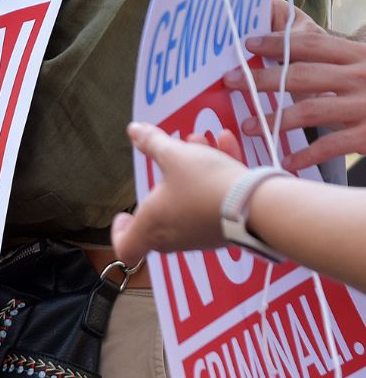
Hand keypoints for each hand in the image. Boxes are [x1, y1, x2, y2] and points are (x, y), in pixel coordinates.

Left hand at [115, 121, 254, 262]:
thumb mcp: (174, 155)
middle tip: (169, 161)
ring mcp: (201, 236)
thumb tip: (133, 130)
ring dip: (194, 171)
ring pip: (191, 202)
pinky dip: (217, 177)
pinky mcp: (227, 231)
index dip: (120, 233)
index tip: (124, 214)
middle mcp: (174, 237)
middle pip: (159, 219)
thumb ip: (152, 143)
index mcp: (152, 226)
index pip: (126, 248)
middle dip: (164, 183)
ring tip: (200, 141)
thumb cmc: (204, 184)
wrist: (257, 207)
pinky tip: (226, 142)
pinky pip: (215, 203)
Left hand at [227, 0, 365, 170]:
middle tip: (229, 82)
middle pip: (302, 75)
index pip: (312, 44)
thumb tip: (289, 57)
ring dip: (274, 117)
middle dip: (261, 79)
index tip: (247, 44)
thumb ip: (338, 63)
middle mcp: (362, 77)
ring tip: (247, 124)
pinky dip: (307, 153)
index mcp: (360, 56)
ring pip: (311, 110)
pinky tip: (286, 158)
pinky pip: (332, 145)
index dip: (277, 42)